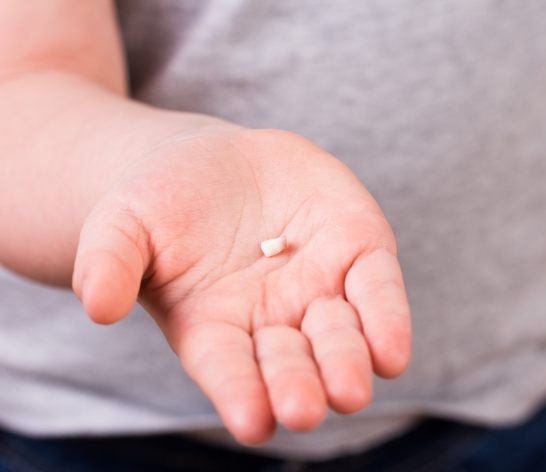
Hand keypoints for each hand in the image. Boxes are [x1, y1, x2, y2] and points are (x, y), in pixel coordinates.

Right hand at [73, 126, 410, 443]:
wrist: (215, 162)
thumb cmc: (161, 201)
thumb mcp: (121, 223)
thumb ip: (108, 262)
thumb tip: (98, 305)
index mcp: (214, 326)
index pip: (228, 370)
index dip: (238, 394)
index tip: (251, 421)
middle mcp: (271, 320)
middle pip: (289, 362)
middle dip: (297, 385)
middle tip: (303, 409)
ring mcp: (316, 288)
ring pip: (338, 335)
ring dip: (346, 362)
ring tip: (350, 388)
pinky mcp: (353, 251)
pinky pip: (376, 289)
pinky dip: (385, 318)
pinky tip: (391, 350)